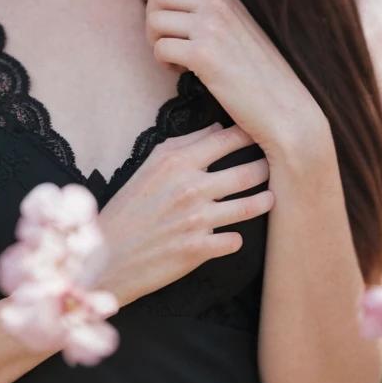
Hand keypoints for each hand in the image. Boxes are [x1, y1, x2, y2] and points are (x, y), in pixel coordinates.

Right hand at [93, 122, 272, 308]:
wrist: (107, 253)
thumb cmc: (129, 206)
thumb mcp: (150, 165)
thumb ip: (184, 144)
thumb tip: (218, 129)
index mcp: (177, 163)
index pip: (228, 140)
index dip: (251, 134)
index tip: (263, 134)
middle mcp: (191, 188)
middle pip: (248, 172)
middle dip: (266, 168)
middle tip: (274, 167)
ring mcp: (197, 221)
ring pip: (251, 206)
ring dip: (264, 201)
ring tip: (270, 197)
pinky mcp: (199, 250)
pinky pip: (235, 240)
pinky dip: (237, 237)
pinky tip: (235, 235)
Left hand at [133, 0, 326, 157]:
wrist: (285, 107)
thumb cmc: (257, 72)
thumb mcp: (235, 26)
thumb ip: (206, 8)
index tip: (145, 2)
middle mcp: (217, 3)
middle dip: (150, 16)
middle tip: (165, 40)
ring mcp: (212, 26)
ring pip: (154, 19)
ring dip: (156, 41)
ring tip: (177, 58)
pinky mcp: (204, 55)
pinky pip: (160, 48)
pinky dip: (164, 62)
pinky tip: (182, 72)